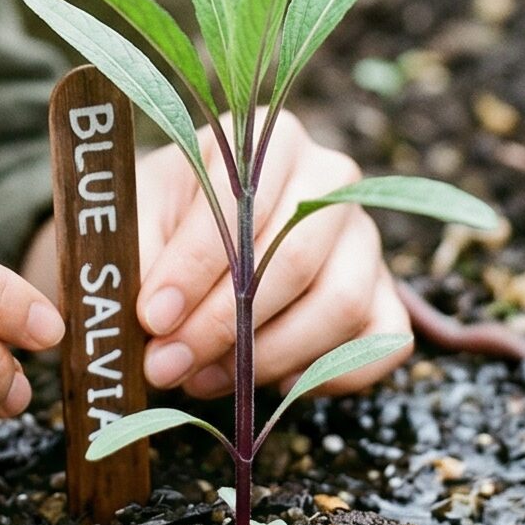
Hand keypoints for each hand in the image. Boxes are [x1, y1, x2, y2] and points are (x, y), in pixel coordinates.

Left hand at [135, 113, 409, 398]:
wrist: (187, 240)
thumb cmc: (162, 222)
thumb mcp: (139, 219)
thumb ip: (142, 256)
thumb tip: (158, 319)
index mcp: (270, 142)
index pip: (242, 207)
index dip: (194, 268)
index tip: (153, 316)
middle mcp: (331, 178)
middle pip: (295, 260)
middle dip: (224, 324)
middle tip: (168, 362)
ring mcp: (365, 237)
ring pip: (341, 304)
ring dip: (268, 356)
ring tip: (204, 376)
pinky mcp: (385, 294)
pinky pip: (384, 341)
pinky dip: (332, 373)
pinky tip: (275, 382)